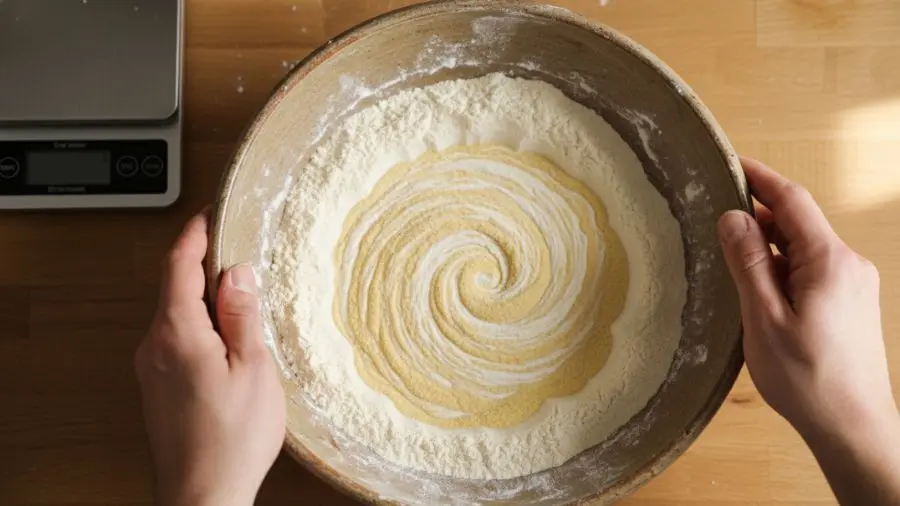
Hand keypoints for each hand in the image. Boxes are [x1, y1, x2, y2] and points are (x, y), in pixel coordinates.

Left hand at [135, 210, 285, 505]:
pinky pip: (173, 340)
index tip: (208, 217)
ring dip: (203, 302)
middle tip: (239, 260)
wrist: (203, 495)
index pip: (177, 267)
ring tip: (241, 306)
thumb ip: (243, 316)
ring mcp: (150, 369)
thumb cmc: (232, 439)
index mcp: (177, 334)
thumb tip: (237, 274)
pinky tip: (226, 343)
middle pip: (174, 290)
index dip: (193, 236)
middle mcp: (154, 347)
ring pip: (175, 317)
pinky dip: (197, 327)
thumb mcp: (254, 368)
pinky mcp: (155, 387)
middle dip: (204, 269)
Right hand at [718, 158, 899, 504]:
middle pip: (798, 222)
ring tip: (728, 255)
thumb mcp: (765, 320)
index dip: (759, 177)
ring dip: (768, 244)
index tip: (730, 161)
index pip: (792, 200)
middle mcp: (848, 265)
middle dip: (757, 213)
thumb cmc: (807, 380)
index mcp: (829, 262)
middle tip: (713, 213)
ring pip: (803, 247)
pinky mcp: (850, 303)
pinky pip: (811, 269)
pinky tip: (757, 286)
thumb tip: (734, 216)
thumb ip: (750, 264)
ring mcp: (853, 284)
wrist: (854, 428)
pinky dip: (781, 267)